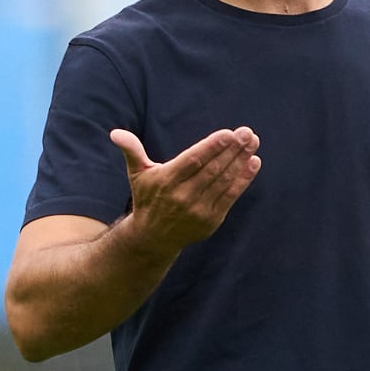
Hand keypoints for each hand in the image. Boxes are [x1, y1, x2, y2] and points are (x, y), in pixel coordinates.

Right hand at [110, 125, 259, 252]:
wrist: (153, 238)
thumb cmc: (147, 198)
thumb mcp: (138, 174)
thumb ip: (132, 151)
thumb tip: (115, 133)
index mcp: (166, 181)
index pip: (193, 160)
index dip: (212, 147)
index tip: (229, 133)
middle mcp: (183, 196)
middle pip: (213, 169)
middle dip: (232, 150)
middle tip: (247, 132)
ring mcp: (199, 210)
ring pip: (224, 181)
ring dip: (241, 161)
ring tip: (253, 143)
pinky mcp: (211, 220)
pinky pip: (230, 197)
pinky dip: (243, 180)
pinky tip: (253, 163)